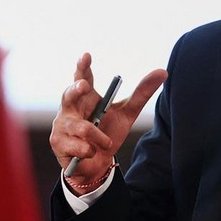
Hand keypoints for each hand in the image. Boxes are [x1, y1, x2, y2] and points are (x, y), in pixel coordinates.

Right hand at [50, 53, 167, 193]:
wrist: (97, 164)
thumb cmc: (109, 134)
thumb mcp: (127, 113)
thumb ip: (141, 93)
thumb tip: (162, 72)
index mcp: (86, 97)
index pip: (82, 77)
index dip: (82, 66)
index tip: (86, 56)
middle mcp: (70, 108)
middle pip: (69, 94)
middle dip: (76, 89)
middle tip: (85, 86)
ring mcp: (62, 124)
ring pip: (82, 127)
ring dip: (98, 137)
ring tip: (105, 143)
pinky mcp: (58, 142)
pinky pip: (79, 146)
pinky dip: (91, 151)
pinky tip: (90, 153)